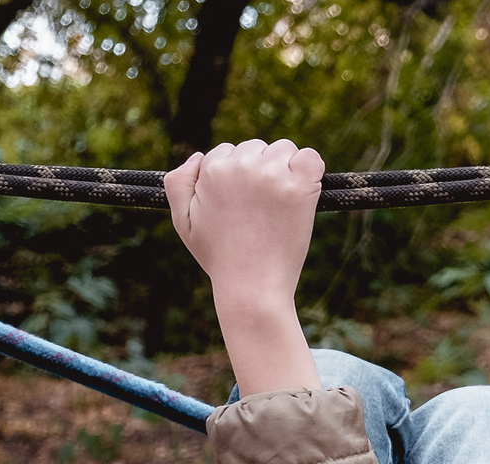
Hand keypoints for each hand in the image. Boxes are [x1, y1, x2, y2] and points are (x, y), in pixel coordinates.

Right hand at [165, 139, 323, 394]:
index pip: (228, 152)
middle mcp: (242, 166)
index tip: (241, 205)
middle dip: (259, 171)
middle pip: (256, 149)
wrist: (251, 288)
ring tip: (278, 206)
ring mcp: (273, 175)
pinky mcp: (300, 187)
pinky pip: (311, 158)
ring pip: (284, 150)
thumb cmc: (219, 258)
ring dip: (284, 170)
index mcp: (213, 169)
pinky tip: (302, 193)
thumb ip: (178, 184)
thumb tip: (197, 156)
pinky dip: (309, 170)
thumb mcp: (183, 223)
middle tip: (259, 210)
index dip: (235, 179)